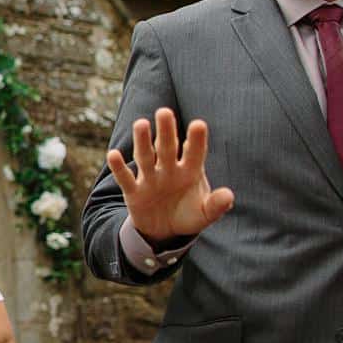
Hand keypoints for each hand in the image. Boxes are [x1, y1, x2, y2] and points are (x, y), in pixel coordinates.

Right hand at [108, 108, 234, 243]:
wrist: (164, 230)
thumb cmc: (187, 215)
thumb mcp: (204, 214)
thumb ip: (216, 205)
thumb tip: (229, 195)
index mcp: (190, 171)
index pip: (194, 153)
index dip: (196, 140)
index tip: (198, 125)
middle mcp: (169, 169)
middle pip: (167, 147)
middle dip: (166, 131)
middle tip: (164, 112)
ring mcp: (150, 178)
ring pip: (146, 157)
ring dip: (142, 141)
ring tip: (141, 124)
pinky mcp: (134, 192)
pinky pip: (125, 178)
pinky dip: (119, 167)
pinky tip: (113, 154)